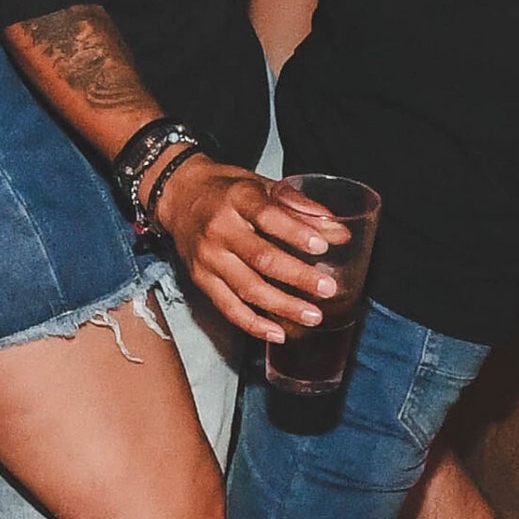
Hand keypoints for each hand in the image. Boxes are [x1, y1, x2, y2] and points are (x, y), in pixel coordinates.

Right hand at [151, 156, 351, 343]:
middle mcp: (220, 229)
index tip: (323, 246)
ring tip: (313, 316)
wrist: (178, 195)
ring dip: (283, 306)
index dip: (296, 232)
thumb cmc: (226, 189)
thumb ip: (300, 207)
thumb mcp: (261, 185)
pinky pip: (228, 307)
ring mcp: (208, 257)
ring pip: (248, 288)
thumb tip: (340, 232)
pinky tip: (278, 333)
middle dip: (298, 276)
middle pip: (261, 258)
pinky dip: (253, 324)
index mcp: (237, 198)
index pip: (268, 216)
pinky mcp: (201, 279)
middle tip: (328, 288)